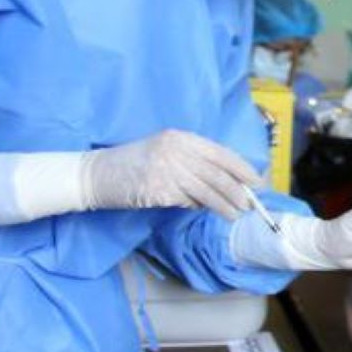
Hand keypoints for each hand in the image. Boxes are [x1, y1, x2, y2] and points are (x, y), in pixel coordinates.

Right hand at [82, 130, 261, 217]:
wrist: (95, 174)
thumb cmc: (132, 164)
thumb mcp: (163, 151)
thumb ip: (191, 160)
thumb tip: (223, 180)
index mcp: (180, 137)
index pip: (220, 153)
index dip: (242, 168)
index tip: (256, 181)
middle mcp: (175, 149)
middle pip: (218, 173)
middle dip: (238, 190)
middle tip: (249, 204)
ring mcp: (167, 169)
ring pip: (207, 190)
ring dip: (224, 205)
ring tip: (235, 214)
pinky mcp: (158, 190)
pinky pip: (187, 201)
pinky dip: (197, 207)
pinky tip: (202, 211)